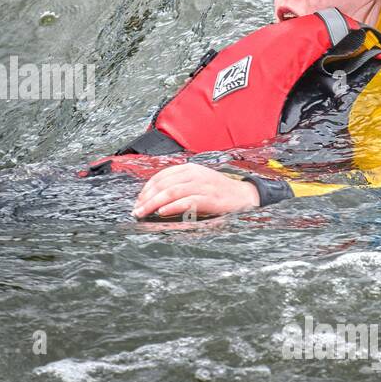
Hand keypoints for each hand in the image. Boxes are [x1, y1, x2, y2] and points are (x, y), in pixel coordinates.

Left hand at [132, 163, 259, 219]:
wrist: (243, 196)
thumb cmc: (217, 191)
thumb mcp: (197, 181)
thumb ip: (179, 184)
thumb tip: (156, 196)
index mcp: (189, 168)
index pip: (161, 176)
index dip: (147, 188)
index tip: (138, 200)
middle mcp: (194, 174)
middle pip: (164, 184)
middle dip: (147, 198)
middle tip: (137, 210)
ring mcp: (202, 186)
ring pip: (172, 192)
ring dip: (154, 203)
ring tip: (143, 212)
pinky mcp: (209, 199)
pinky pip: (187, 201)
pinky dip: (173, 206)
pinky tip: (162, 212)